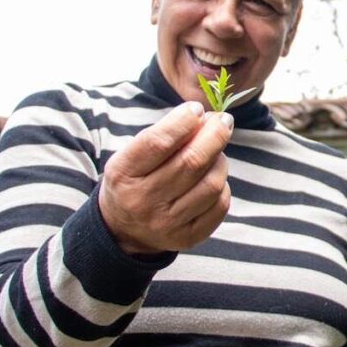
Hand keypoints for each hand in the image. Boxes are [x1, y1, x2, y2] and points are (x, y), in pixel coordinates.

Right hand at [98, 101, 233, 254]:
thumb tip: (205, 118)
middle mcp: (143, 201)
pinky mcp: (188, 237)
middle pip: (191, 162)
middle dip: (214, 135)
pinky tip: (213, 178)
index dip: (183, 122)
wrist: (124, 230)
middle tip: (224, 121)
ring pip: (211, 184)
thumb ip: (164, 135)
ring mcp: (167, 223)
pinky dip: (222, 186)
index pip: (158, 142)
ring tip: (216, 151)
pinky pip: (220, 206)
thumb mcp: (133, 155)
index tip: (197, 109)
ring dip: (221, 160)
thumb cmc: (135, 180)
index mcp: (123, 174)